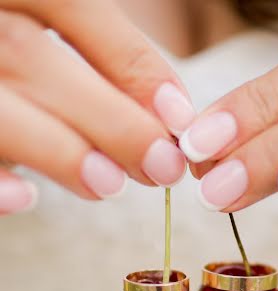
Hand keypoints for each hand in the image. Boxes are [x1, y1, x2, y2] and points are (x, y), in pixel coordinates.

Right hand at [0, 0, 193, 215]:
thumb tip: (168, 120)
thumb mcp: (48, 38)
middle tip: (161, 166)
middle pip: (33, 57)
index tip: (177, 117)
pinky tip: (24, 199)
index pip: (72, 5)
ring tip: (109, 184)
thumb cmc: (13, 59)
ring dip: (57, 148)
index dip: (129, 60)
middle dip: (108, 116)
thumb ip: (101, 63)